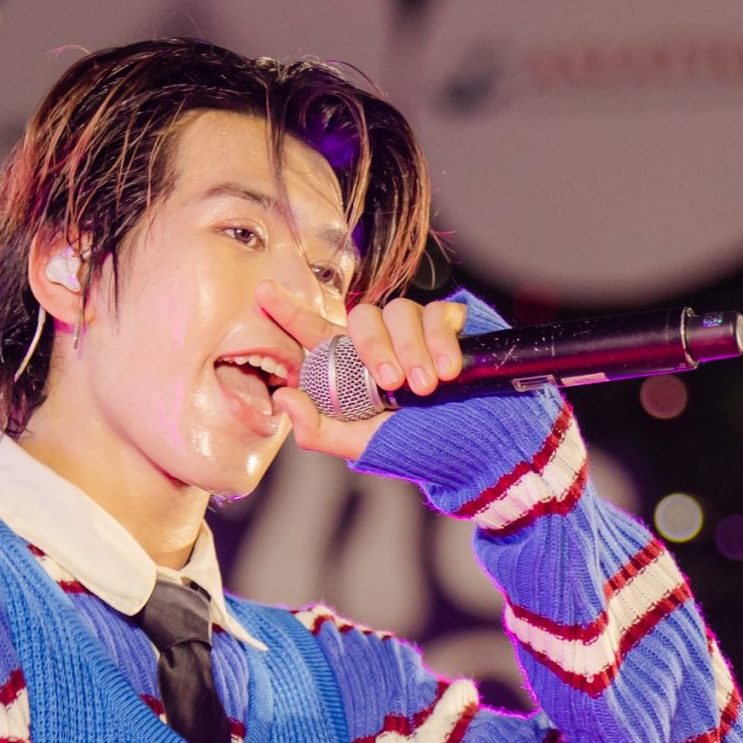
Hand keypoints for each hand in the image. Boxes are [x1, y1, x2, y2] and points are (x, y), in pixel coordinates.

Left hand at [259, 278, 468, 464]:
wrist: (479, 449)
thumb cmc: (421, 448)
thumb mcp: (363, 445)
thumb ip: (319, 430)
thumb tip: (283, 397)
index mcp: (352, 370)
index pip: (316, 334)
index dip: (289, 312)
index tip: (263, 293)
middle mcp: (380, 345)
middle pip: (363, 317)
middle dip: (376, 348)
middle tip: (393, 384)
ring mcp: (414, 334)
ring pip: (401, 311)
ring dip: (412, 350)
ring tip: (427, 387)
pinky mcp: (449, 325)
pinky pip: (438, 313)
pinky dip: (442, 341)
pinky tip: (448, 371)